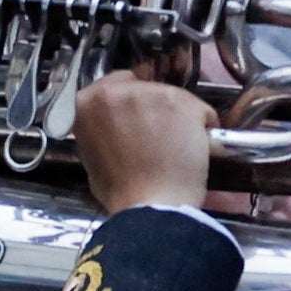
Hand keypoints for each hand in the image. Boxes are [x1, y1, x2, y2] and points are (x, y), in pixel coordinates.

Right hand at [72, 71, 221, 218]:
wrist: (152, 206)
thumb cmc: (120, 191)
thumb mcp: (91, 156)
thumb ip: (100, 130)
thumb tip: (113, 126)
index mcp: (89, 102)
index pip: (115, 84)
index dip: (129, 102)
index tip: (136, 118)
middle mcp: (118, 91)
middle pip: (143, 88)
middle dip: (150, 107)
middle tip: (156, 136)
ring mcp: (151, 93)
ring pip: (171, 97)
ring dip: (176, 117)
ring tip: (177, 146)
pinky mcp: (183, 102)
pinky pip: (199, 110)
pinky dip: (202, 126)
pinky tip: (198, 147)